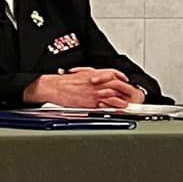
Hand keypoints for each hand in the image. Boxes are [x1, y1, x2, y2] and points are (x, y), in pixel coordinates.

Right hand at [24, 68, 145, 109]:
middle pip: (115, 84)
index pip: (112, 73)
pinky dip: (113, 106)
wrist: (53, 87)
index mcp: (92, 73)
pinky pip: (105, 104)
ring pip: (113, 94)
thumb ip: (90, 74)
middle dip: (124, 89)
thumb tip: (97, 77)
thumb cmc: (62, 82)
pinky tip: (117, 109)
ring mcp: (93, 92)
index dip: (120, 76)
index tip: (125, 80)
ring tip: (127, 103)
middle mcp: (95, 82)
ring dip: (121, 99)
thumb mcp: (78, 73)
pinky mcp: (89, 102)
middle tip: (130, 93)